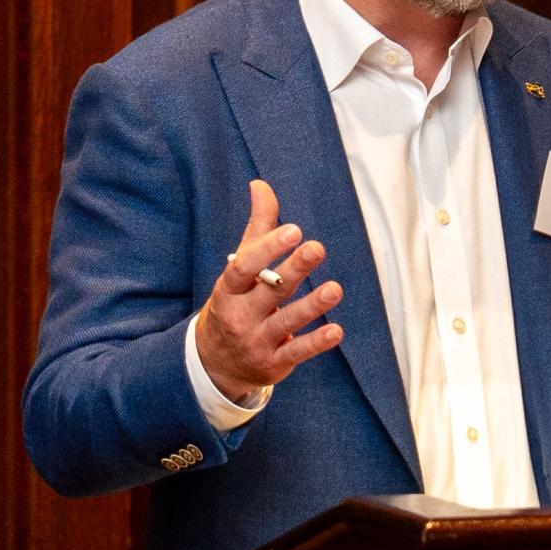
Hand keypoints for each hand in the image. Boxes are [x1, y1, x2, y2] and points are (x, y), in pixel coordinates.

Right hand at [196, 179, 343, 402]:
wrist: (214, 363)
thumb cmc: (235, 303)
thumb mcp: (240, 269)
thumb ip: (257, 229)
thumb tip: (260, 185)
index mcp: (229, 289)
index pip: (245, 266)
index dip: (268, 248)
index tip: (293, 229)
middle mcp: (240, 315)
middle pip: (270, 290)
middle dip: (294, 269)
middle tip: (317, 248)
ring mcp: (257, 341)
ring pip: (287, 321)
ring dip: (312, 305)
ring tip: (335, 289)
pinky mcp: (274, 362)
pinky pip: (297, 351)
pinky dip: (316, 342)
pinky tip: (336, 331)